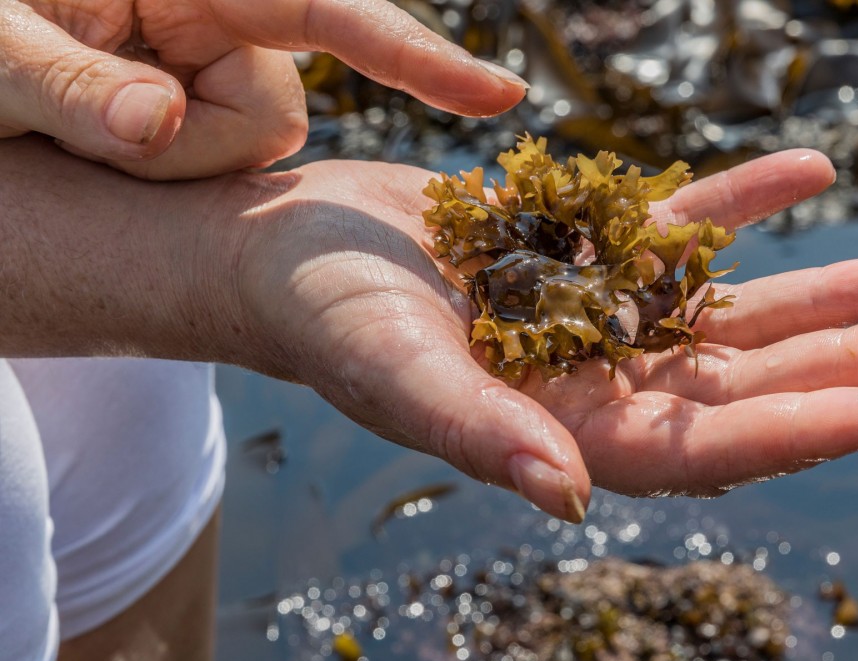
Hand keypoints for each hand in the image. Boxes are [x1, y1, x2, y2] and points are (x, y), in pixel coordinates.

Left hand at [0, 0, 526, 178]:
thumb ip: (74, 90)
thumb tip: (162, 125)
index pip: (329, 11)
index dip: (416, 59)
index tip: (499, 99)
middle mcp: (217, 13)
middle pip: (271, 116)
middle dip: (186, 149)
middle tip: (83, 132)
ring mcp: (211, 57)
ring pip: (247, 147)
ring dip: (166, 160)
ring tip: (77, 126)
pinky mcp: (199, 96)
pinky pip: (219, 158)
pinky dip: (162, 163)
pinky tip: (102, 134)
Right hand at [235, 149, 857, 521]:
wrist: (281, 244)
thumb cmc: (314, 313)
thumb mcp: (389, 367)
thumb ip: (479, 432)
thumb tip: (568, 497)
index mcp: (550, 428)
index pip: (692, 445)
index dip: (792, 433)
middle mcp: (583, 379)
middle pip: (732, 380)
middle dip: (837, 364)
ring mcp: (587, 311)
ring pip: (722, 308)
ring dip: (813, 293)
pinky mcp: (574, 245)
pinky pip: (673, 223)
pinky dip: (737, 201)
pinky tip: (808, 174)